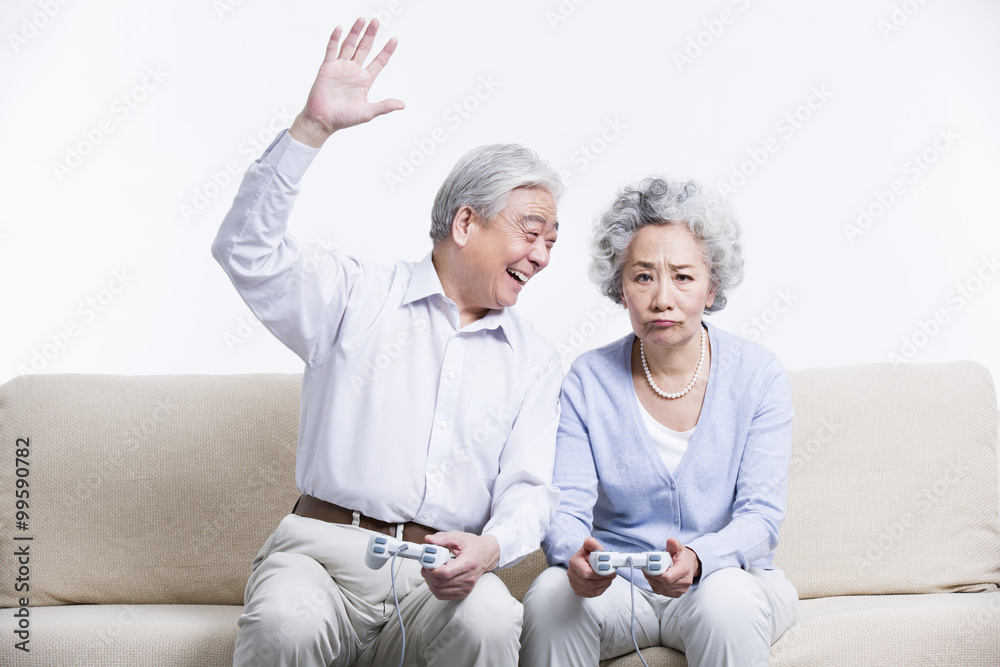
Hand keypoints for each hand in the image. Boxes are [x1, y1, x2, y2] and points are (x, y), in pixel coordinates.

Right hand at [289, 18, 403, 146]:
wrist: (322, 120)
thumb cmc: (344, 118)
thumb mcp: (367, 112)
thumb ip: (384, 106)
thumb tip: (402, 105)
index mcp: (365, 80)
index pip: (379, 62)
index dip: (386, 51)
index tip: (394, 40)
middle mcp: (354, 71)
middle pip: (364, 48)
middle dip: (370, 35)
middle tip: (376, 22)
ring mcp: (341, 67)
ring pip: (349, 45)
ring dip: (355, 32)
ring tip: (362, 20)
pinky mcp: (327, 67)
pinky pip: (332, 50)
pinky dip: (335, 39)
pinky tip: (340, 28)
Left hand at [420, 532, 499, 599]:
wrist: (486, 554)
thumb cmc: (473, 546)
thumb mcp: (459, 537)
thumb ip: (443, 538)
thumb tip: (429, 540)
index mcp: (468, 563)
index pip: (446, 572)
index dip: (433, 569)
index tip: (427, 563)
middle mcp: (468, 578)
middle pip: (441, 583)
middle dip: (428, 575)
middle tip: (426, 565)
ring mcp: (466, 587)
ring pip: (440, 591)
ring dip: (430, 582)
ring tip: (430, 571)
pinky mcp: (464, 592)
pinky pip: (444, 596)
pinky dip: (435, 589)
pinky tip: (435, 579)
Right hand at [567, 537, 615, 597]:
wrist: (585, 560)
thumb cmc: (588, 554)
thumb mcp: (592, 546)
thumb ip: (592, 543)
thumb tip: (589, 542)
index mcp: (574, 562)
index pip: (586, 573)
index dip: (600, 573)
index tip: (609, 570)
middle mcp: (572, 574)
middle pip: (590, 583)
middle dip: (604, 580)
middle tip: (611, 575)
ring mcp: (574, 583)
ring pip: (592, 590)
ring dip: (604, 585)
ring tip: (608, 578)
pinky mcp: (578, 591)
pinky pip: (592, 594)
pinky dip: (600, 589)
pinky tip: (602, 582)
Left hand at [645, 537, 700, 597]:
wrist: (689, 566)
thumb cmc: (683, 558)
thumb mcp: (679, 547)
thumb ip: (673, 544)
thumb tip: (671, 541)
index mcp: (684, 570)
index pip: (668, 577)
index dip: (656, 573)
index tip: (649, 566)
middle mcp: (684, 582)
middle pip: (662, 583)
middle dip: (651, 574)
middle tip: (646, 566)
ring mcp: (679, 590)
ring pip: (660, 588)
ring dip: (651, 579)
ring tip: (650, 570)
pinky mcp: (674, 594)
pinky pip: (660, 591)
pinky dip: (654, 584)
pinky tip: (655, 577)